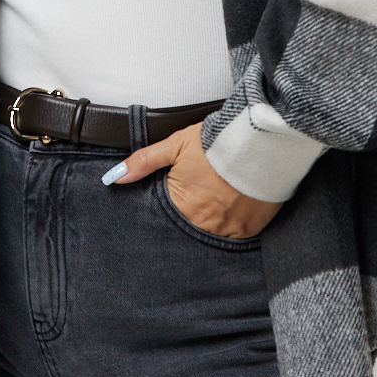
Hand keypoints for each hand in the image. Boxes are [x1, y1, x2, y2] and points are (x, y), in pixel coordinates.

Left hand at [106, 123, 283, 238]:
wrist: (259, 141)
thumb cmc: (218, 142)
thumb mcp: (175, 145)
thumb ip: (144, 162)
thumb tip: (116, 176)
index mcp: (181, 206)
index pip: (167, 216)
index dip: (173, 204)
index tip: (184, 194)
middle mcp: (203, 223)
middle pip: (190, 226)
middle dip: (192, 213)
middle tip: (203, 194)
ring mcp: (228, 228)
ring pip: (212, 233)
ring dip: (212, 219)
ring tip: (220, 198)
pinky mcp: (250, 228)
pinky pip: (236, 235)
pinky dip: (233, 223)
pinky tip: (235, 205)